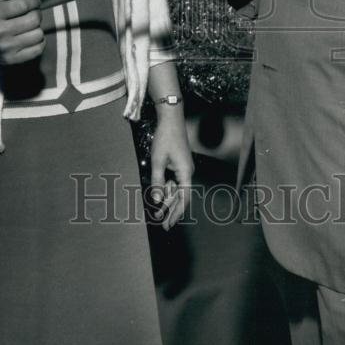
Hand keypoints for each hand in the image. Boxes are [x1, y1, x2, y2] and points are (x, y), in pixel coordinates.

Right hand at [0, 0, 44, 64]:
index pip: (23, 5)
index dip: (33, 1)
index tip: (34, 1)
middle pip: (33, 20)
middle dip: (36, 13)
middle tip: (32, 12)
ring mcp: (5, 48)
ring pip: (38, 34)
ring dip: (37, 27)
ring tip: (30, 25)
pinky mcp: (11, 59)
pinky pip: (37, 50)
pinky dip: (39, 41)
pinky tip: (31, 35)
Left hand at [149, 116, 193, 230]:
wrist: (171, 119)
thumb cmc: (165, 138)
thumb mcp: (158, 160)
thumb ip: (157, 181)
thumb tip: (157, 199)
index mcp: (186, 172)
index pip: (184, 198)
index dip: (177, 212)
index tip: (170, 224)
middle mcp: (188, 171)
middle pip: (181, 196)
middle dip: (172, 210)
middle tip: (163, 224)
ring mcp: (184, 167)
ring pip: (177, 189)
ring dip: (168, 200)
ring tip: (158, 213)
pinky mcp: (179, 163)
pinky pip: (175, 181)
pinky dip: (167, 189)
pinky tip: (160, 195)